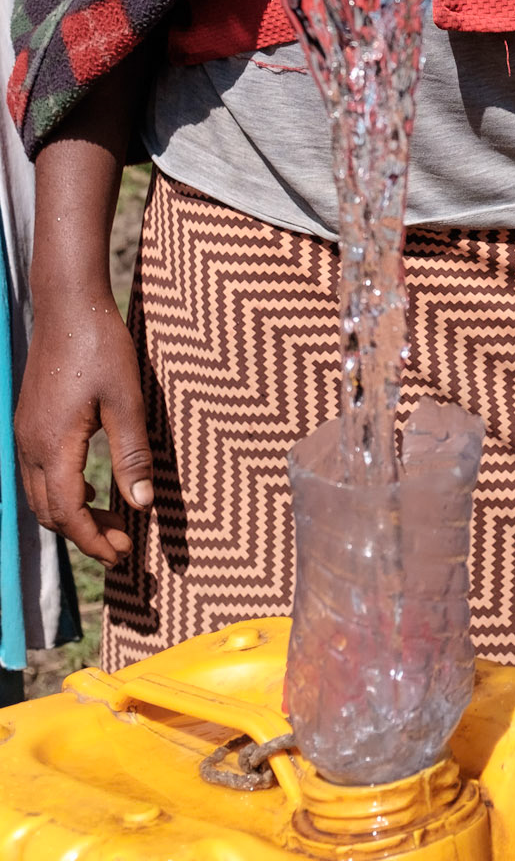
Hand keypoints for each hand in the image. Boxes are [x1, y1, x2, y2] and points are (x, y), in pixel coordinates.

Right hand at [15, 288, 152, 564]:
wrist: (68, 304)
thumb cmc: (101, 346)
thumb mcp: (127, 400)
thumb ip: (133, 454)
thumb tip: (142, 504)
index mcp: (53, 445)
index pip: (68, 513)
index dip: (94, 541)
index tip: (123, 556)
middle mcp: (30, 445)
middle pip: (50, 512)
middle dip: (85, 534)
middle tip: (124, 543)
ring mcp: (25, 433)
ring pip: (40, 495)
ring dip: (72, 515)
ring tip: (113, 521)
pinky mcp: (29, 422)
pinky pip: (38, 474)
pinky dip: (62, 492)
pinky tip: (91, 488)